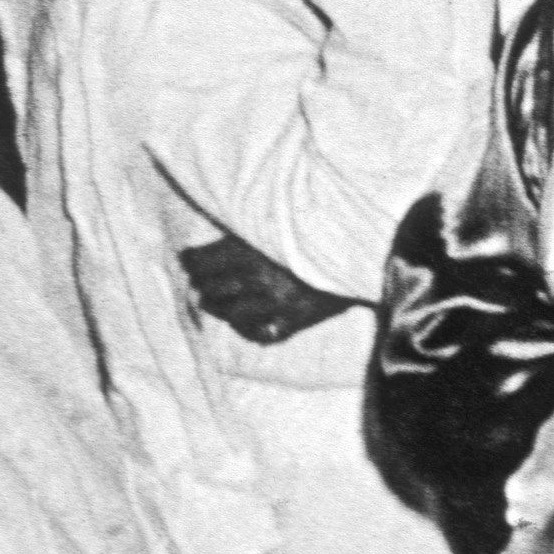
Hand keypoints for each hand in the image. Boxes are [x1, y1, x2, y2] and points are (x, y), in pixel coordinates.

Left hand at [178, 231, 353, 346]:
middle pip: (211, 288)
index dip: (192, 261)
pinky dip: (248, 330)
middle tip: (201, 281)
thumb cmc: (319, 228)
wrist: (363, 251)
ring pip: (230, 313)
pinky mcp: (295, 320)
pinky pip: (261, 334)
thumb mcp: (279, 219)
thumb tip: (215, 232)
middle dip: (202, 284)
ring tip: (215, 303)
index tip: (189, 260)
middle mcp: (258, 278)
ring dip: (218, 308)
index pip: (202, 261)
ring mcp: (276, 303)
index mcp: (251, 249)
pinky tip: (245, 323)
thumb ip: (250, 228)